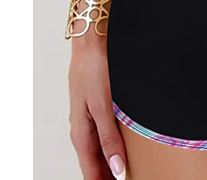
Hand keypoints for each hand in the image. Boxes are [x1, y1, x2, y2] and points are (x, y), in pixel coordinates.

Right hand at [68, 37, 126, 179]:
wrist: (92, 40)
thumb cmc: (94, 68)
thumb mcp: (103, 106)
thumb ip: (109, 138)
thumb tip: (116, 170)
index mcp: (81, 133)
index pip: (91, 170)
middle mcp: (83, 128)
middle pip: (95, 162)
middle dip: (106, 175)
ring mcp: (89, 117)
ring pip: (99, 149)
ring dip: (109, 162)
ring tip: (124, 172)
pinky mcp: (98, 106)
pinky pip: (103, 134)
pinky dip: (112, 145)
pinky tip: (123, 146)